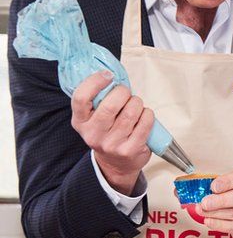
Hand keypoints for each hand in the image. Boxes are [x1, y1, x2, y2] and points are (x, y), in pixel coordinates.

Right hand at [71, 71, 153, 194]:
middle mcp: (93, 134)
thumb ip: (98, 99)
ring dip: (137, 103)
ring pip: (131, 112)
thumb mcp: (94, 118)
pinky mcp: (130, 149)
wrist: (115, 164)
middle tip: (126, 93)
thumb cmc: (107, 133)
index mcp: (80, 121)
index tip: (108, 75)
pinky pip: (145, 123)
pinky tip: (145, 115)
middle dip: (123, 93)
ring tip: (136, 106)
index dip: (94, 82)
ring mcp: (111, 144)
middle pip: (110, 105)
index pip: (81, 98)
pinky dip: (148, 114)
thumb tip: (111, 73)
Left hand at [197, 170, 232, 237]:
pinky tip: (208, 220)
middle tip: (205, 203)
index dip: (227, 182)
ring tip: (201, 211)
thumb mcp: (230, 189)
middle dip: (220, 200)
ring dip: (214, 213)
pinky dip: (217, 224)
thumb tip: (200, 192)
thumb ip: (218, 188)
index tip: (213, 186)